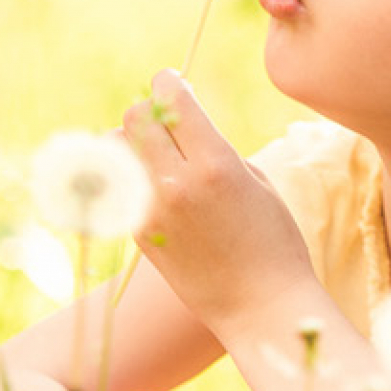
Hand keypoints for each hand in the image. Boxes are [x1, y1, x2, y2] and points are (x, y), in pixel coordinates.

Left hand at [120, 68, 316, 329]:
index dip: (170, 83)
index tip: (173, 83)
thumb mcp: (258, 182)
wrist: (260, 307)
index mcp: (215, 165)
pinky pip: (119, 184)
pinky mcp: (138, 233)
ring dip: (132, 142)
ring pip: (116, 148)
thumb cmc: (274, 242)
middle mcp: (176, 184)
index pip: (173, 100)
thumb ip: (216, 147)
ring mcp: (151, 211)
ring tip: (157, 156)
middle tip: (168, 123)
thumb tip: (181, 128)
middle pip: (135, 118)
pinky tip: (153, 184)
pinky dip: (130, 174)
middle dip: (151, 112)